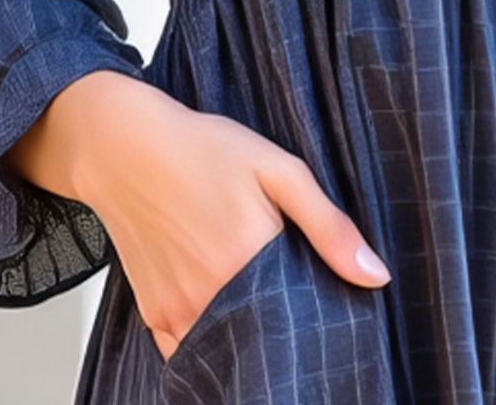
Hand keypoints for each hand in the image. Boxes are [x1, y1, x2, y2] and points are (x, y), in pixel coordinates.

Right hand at [0, 70, 392, 364]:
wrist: (121, 145)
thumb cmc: (196, 148)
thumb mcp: (275, 168)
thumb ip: (328, 225)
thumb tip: (374, 276)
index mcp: (249, 263)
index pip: (304, 322)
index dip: (319, 319)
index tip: (323, 306)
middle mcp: (210, 297)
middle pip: (266, 340)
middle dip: (283, 330)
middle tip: (283, 295)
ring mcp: (177, 310)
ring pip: (228, 349)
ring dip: (245, 336)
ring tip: (252, 300)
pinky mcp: (152, 312)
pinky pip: (188, 348)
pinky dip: (208, 339)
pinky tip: (217, 307)